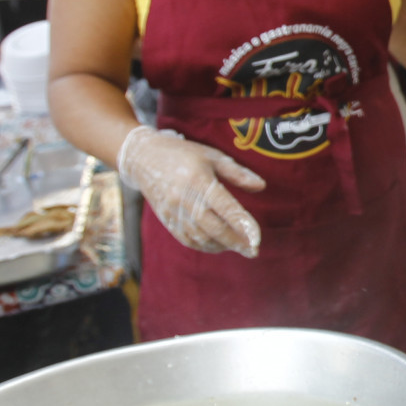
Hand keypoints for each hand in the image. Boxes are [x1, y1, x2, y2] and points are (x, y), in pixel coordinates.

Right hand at [118, 124, 263, 256]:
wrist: (144, 158)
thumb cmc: (184, 154)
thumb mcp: (213, 156)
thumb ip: (237, 173)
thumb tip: (262, 186)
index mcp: (200, 181)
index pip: (226, 208)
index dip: (243, 225)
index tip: (257, 239)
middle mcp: (185, 199)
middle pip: (214, 228)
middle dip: (235, 242)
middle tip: (253, 251)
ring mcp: (173, 211)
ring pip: (200, 237)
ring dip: (221, 246)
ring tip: (239, 247)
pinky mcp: (166, 219)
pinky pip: (187, 239)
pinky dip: (204, 246)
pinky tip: (218, 246)